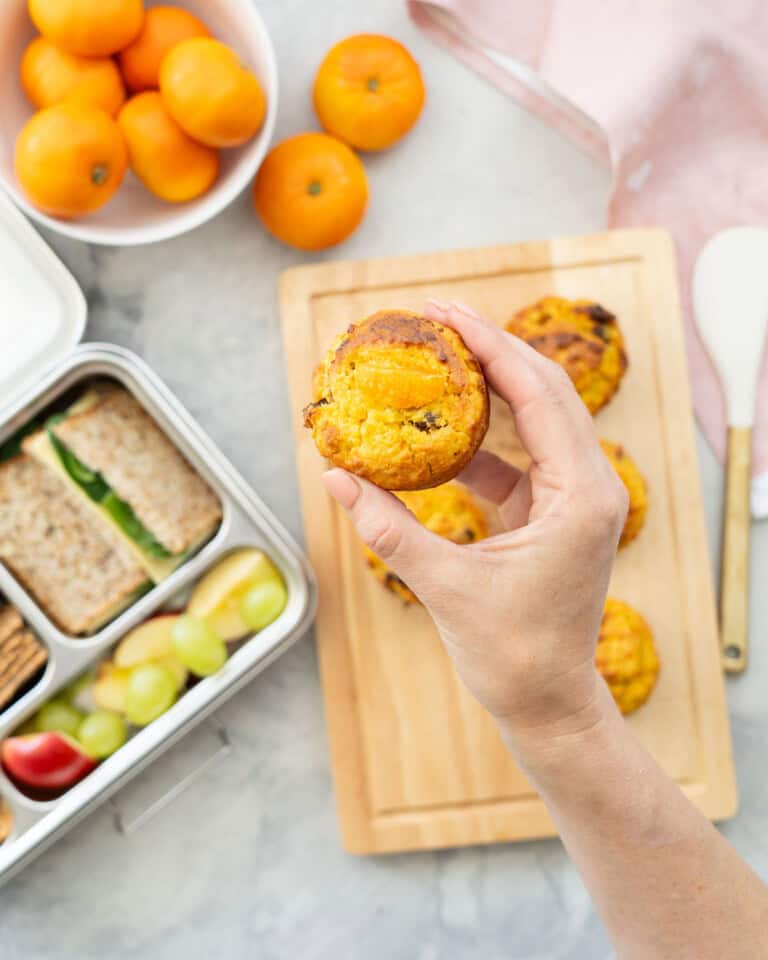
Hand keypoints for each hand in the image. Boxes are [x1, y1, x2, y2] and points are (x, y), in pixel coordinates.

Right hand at [322, 300, 627, 739]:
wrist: (547, 703)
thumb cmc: (511, 655)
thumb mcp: (443, 586)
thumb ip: (388, 527)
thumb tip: (334, 477)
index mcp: (582, 496)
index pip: (540, 395)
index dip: (492, 346)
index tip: (446, 312)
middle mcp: (590, 487)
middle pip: (545, 392)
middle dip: (493, 350)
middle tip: (438, 318)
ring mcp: (573, 499)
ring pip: (535, 421)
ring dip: (488, 390)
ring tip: (438, 358)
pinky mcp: (551, 514)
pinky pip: (517, 460)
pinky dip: (479, 442)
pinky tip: (438, 432)